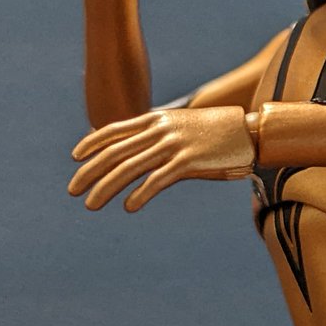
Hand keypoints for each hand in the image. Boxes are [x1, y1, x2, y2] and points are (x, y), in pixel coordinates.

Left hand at [69, 106, 255, 211]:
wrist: (251, 131)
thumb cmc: (219, 131)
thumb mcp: (185, 125)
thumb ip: (161, 135)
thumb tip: (139, 150)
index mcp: (158, 119)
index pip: (114, 130)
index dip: (91, 143)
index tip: (75, 158)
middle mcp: (161, 130)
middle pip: (114, 152)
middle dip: (89, 172)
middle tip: (73, 190)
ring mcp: (174, 145)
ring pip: (129, 168)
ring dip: (106, 188)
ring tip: (91, 205)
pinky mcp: (189, 161)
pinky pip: (156, 180)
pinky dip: (139, 194)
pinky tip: (129, 207)